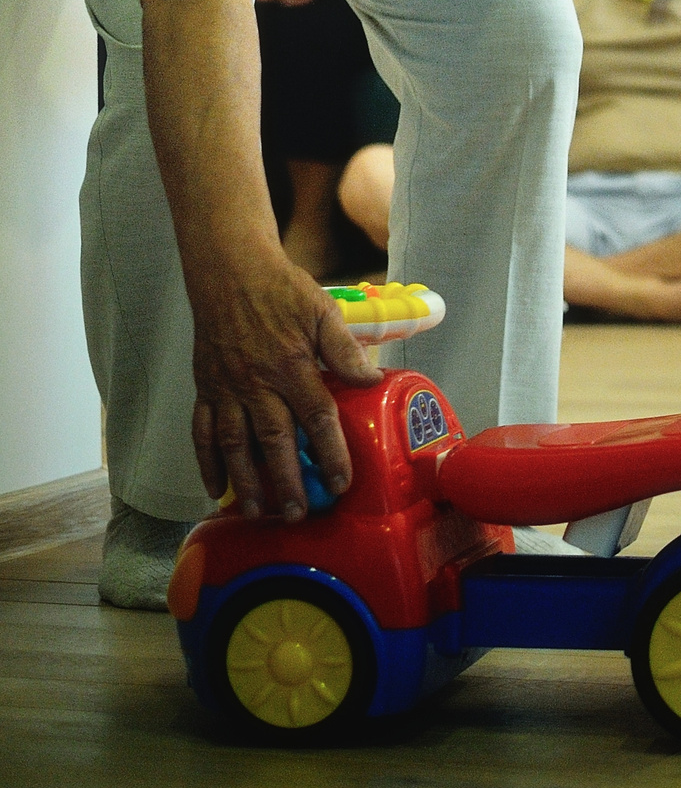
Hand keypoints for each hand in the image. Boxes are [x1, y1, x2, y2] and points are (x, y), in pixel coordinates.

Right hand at [189, 260, 380, 519]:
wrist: (229, 272)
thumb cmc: (283, 291)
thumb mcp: (324, 312)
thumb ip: (345, 351)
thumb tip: (372, 381)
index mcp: (291, 365)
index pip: (316, 418)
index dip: (329, 453)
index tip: (340, 483)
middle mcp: (256, 382)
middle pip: (273, 441)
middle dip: (286, 480)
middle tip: (299, 514)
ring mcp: (225, 387)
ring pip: (234, 444)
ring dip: (246, 481)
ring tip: (258, 512)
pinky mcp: (205, 387)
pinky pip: (202, 431)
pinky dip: (205, 461)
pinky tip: (215, 487)